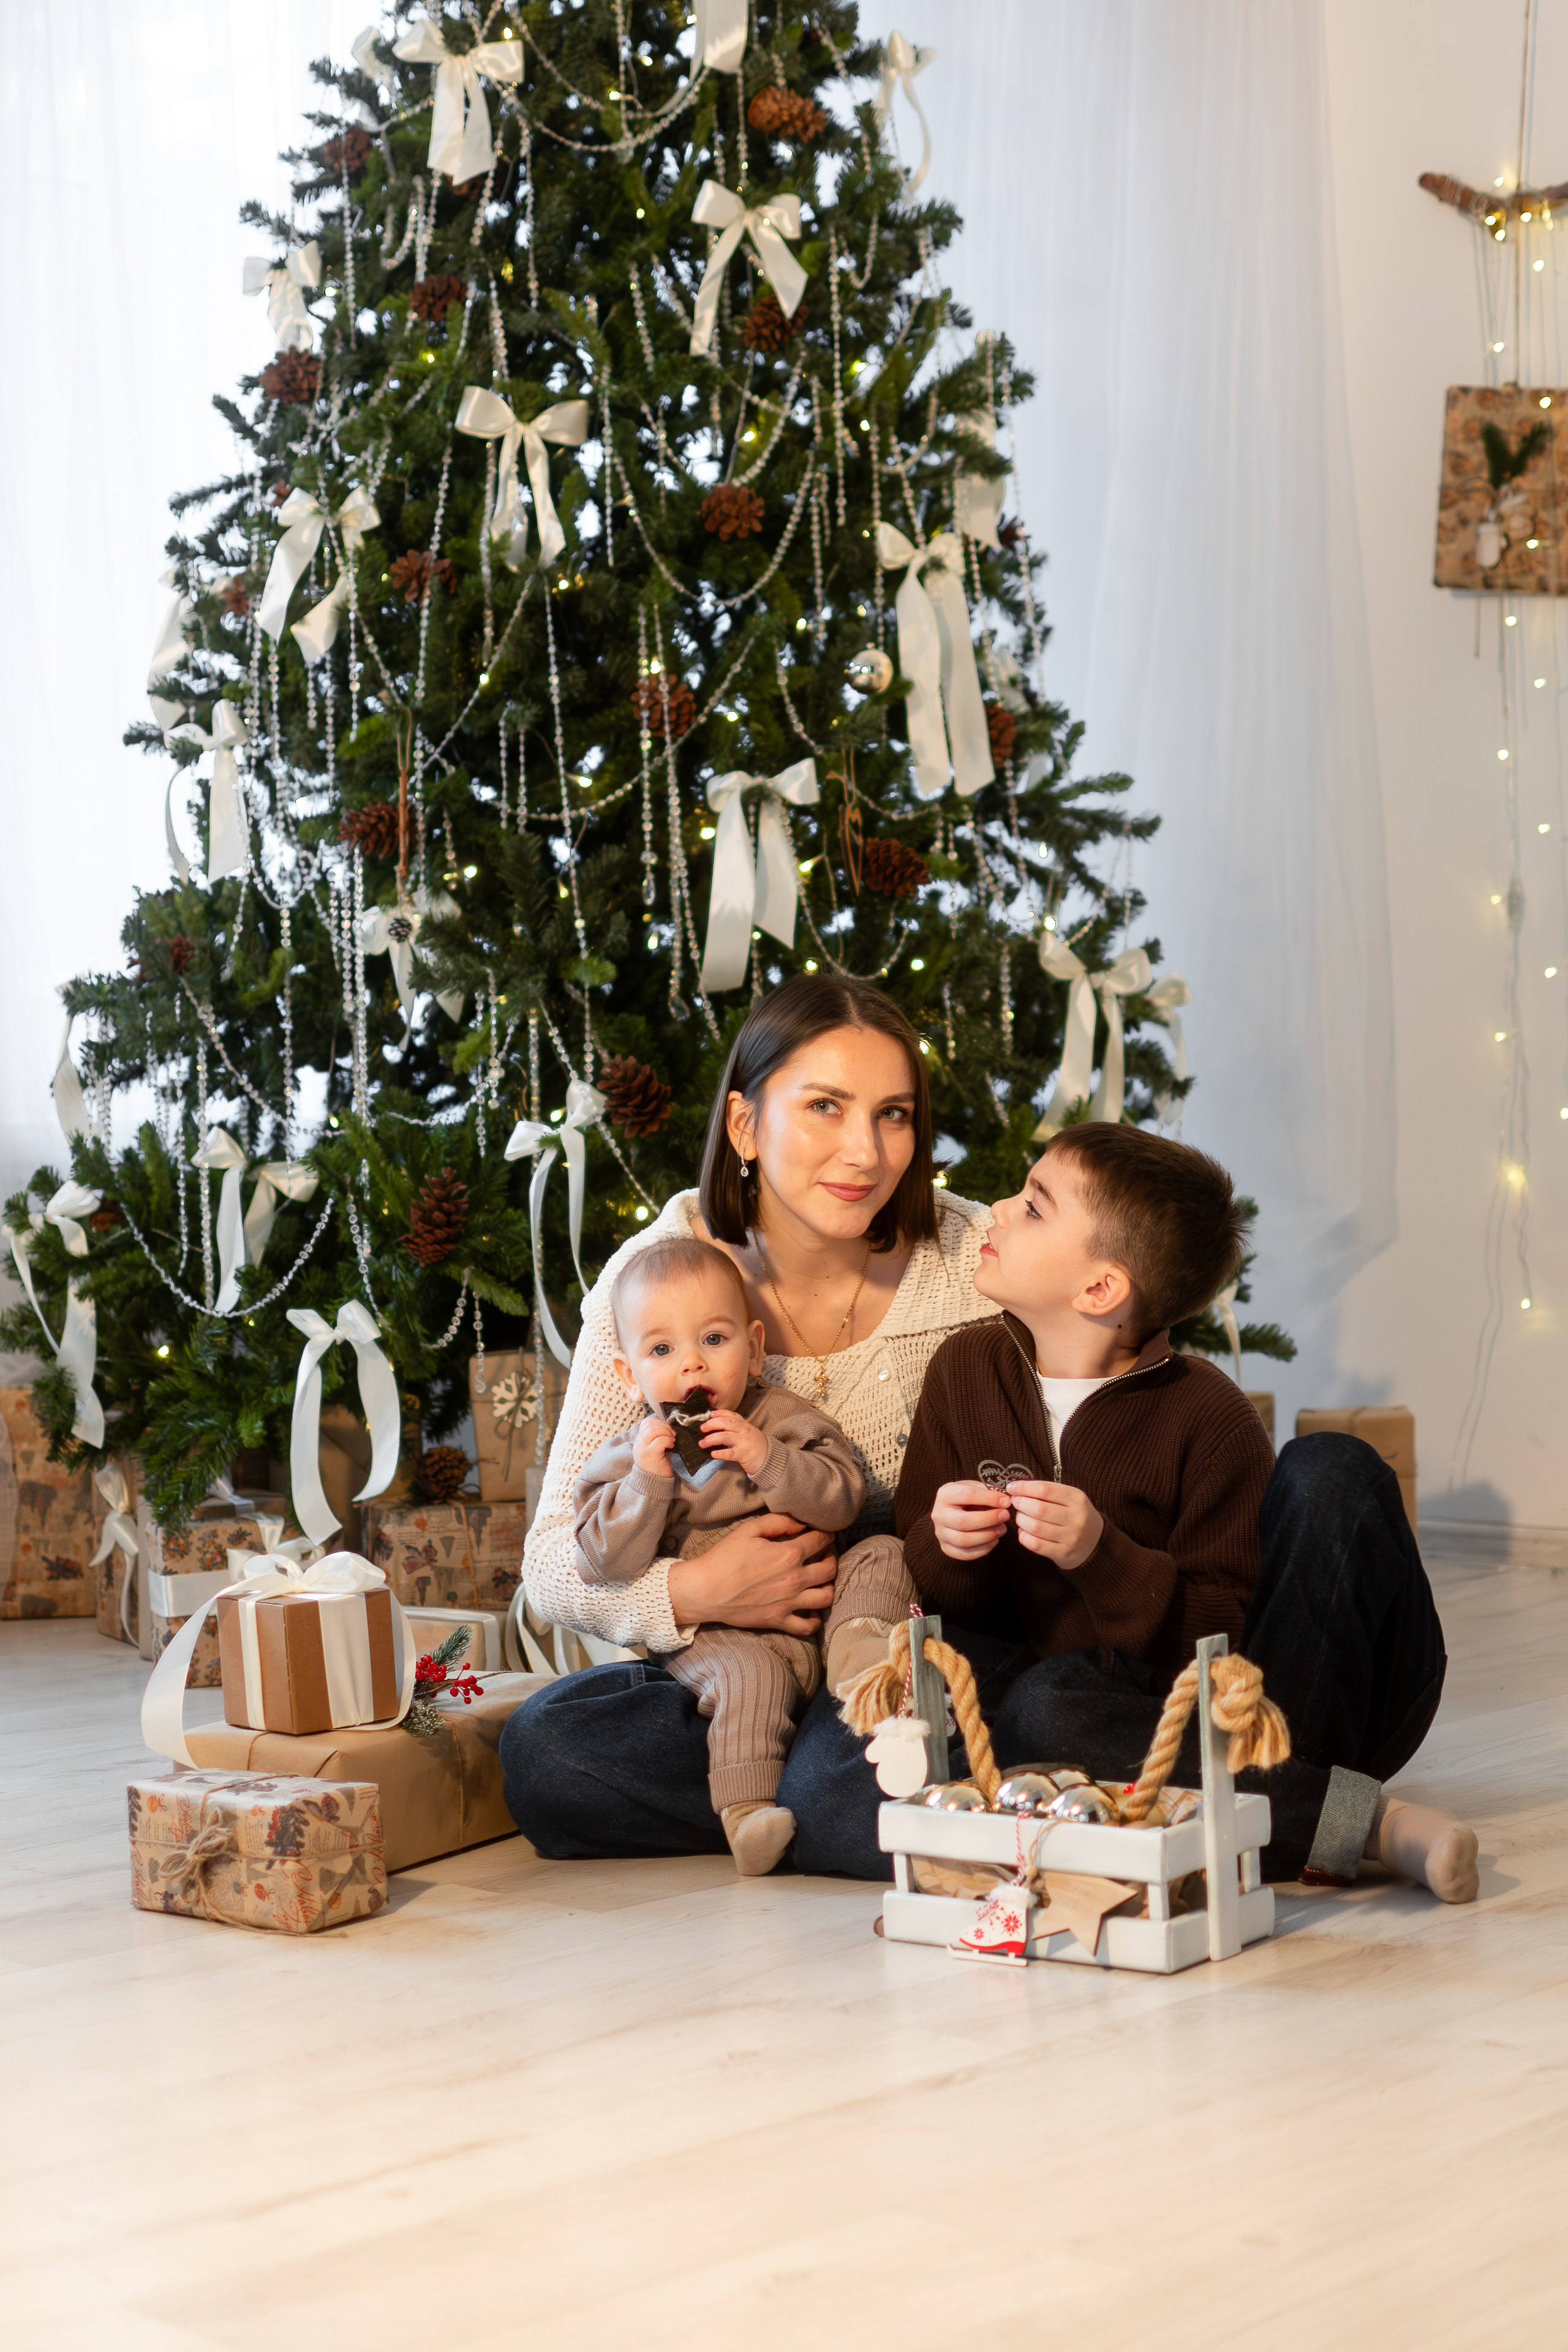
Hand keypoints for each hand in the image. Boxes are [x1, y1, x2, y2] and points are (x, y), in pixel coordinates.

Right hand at [632, 1416, 676, 1477]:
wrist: (654, 1484)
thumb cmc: (658, 1466)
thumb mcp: (655, 1449)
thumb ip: (657, 1437)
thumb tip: (667, 1426)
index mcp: (640, 1441)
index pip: (645, 1423)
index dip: (658, 1422)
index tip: (666, 1429)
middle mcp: (639, 1444)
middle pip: (650, 1425)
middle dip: (664, 1426)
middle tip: (672, 1435)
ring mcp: (643, 1449)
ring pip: (653, 1430)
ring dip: (666, 1432)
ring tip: (672, 1440)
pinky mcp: (650, 1454)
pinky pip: (659, 1440)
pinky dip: (668, 1440)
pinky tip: (671, 1446)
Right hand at [666, 1515, 836, 1637]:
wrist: (704, 1590)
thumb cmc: (724, 1557)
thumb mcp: (749, 1530)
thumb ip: (779, 1521)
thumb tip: (802, 1522)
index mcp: (788, 1554)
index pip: (820, 1540)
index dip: (825, 1534)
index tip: (823, 1533)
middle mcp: (795, 1579)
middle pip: (830, 1569)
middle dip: (830, 1558)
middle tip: (822, 1555)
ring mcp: (789, 1603)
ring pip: (827, 1596)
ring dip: (828, 1586)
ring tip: (819, 1580)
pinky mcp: (779, 1621)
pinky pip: (809, 1625)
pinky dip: (815, 1618)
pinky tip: (809, 1608)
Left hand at [701, 1408, 768, 1477]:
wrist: (769, 1458)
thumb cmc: (755, 1445)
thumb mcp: (747, 1432)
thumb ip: (735, 1427)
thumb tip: (716, 1424)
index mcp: (744, 1425)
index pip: (731, 1415)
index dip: (719, 1414)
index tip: (709, 1415)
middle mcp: (744, 1431)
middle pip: (726, 1423)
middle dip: (712, 1424)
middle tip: (702, 1428)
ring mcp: (744, 1442)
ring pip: (725, 1436)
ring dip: (711, 1439)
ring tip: (702, 1443)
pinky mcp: (743, 1455)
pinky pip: (730, 1453)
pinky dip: (721, 1453)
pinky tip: (713, 1454)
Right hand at [931, 1479, 1011, 1560]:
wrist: (953, 1511)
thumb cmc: (967, 1498)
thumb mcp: (974, 1488)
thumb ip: (988, 1492)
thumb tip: (1004, 1501)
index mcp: (945, 1495)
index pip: (967, 1495)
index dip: (989, 1499)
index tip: (1005, 1501)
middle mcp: (939, 1514)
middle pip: (963, 1521)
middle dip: (989, 1519)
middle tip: (1005, 1516)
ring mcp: (941, 1533)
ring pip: (963, 1540)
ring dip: (987, 1535)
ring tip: (1001, 1529)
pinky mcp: (946, 1548)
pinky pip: (965, 1554)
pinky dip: (983, 1549)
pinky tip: (994, 1540)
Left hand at [1006, 1479, 1103, 1569]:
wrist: (1096, 1543)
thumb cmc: (1077, 1516)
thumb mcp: (1071, 1499)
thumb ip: (1048, 1493)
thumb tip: (1018, 1488)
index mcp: (1077, 1498)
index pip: (1045, 1489)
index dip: (1024, 1488)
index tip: (1012, 1487)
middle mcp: (1076, 1517)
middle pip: (1038, 1509)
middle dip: (1020, 1504)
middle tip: (1015, 1503)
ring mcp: (1071, 1537)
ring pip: (1035, 1527)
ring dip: (1021, 1520)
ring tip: (1020, 1517)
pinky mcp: (1063, 1553)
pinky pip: (1036, 1544)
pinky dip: (1024, 1536)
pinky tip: (1024, 1532)